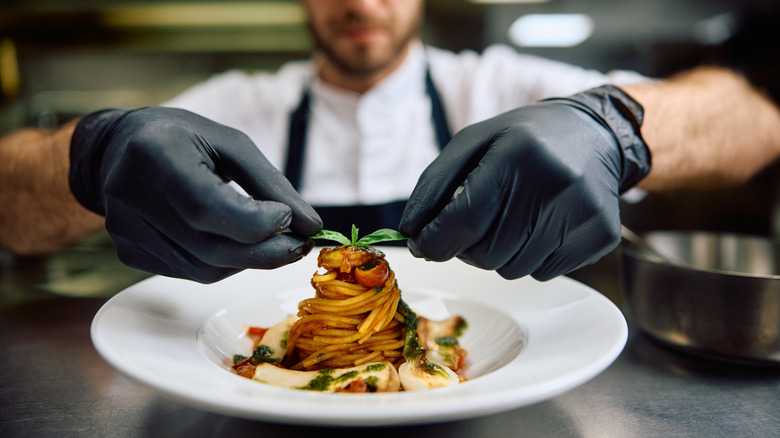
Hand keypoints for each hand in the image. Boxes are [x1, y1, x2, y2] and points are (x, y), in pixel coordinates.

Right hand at [69, 107, 321, 282]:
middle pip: (212, 248)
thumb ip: (271, 184)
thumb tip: (312, 225)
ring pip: (207, 268)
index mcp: (156, 154)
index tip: (288, 216)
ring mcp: (127, 231)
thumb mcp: (231, 143)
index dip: (257, 222)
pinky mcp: (131, 253)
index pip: (209, 208)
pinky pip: (193, 271)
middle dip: (268, 251)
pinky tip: (233, 239)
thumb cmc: (182, 139)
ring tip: (270, 238)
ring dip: (250, 259)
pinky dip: (225, 261)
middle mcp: (132, 197)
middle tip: (300, 243)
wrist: (118, 149)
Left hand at [399, 85, 649, 280]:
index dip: (434, 241)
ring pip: (513, 270)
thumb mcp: (472, 143)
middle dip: (469, 246)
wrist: (595, 135)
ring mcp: (582, 213)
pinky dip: (531, 257)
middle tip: (476, 221)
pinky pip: (544, 273)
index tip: (422, 244)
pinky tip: (540, 225)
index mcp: (517, 154)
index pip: (464, 220)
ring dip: (500, 252)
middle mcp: (555, 184)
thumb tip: (411, 233)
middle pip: (486, 254)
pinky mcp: (600, 236)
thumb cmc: (522, 141)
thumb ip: (434, 186)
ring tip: (513, 217)